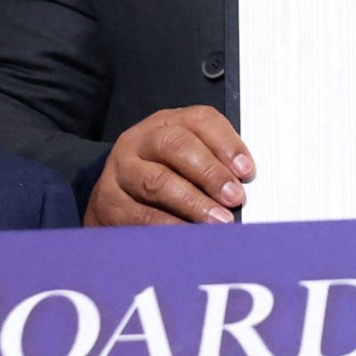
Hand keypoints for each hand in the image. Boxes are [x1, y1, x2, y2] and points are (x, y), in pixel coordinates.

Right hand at [89, 105, 253, 225]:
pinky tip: (190, 235)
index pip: (200, 120)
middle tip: (234, 197)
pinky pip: (141, 215)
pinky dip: (170, 226)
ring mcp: (120, 171)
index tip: (246, 171)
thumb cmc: (163, 173)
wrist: (112, 196)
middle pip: (175, 146)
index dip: (226, 143)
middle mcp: (139, 142)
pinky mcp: (108, 203)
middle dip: (210, 172)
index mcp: (166, 123)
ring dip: (193, 202)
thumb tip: (244, 182)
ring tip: (218, 220)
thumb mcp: (186, 156)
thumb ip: (216, 161)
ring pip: (157, 181)